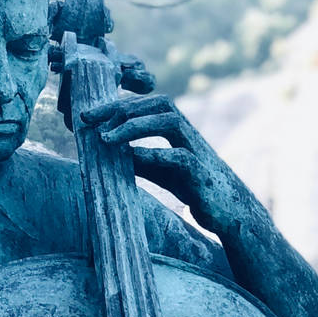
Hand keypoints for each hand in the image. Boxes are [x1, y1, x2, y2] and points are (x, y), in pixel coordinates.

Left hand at [80, 93, 239, 234]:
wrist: (230, 212)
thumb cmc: (196, 187)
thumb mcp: (163, 171)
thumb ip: (141, 159)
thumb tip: (109, 151)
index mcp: (178, 131)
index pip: (147, 106)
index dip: (117, 105)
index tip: (87, 115)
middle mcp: (188, 134)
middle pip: (158, 104)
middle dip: (122, 107)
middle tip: (89, 119)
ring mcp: (197, 151)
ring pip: (170, 122)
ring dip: (135, 126)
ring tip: (106, 138)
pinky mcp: (202, 174)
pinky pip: (181, 157)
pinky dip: (155, 154)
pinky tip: (133, 157)